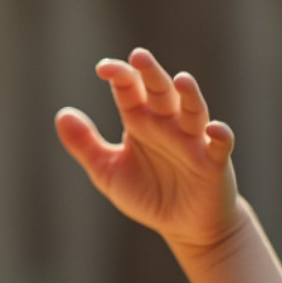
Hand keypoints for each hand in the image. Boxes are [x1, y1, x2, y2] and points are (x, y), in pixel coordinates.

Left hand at [55, 48, 240, 250]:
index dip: (119, 76)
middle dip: (151, 74)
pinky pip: (220, 145)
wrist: (184, 227)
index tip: (103, 68)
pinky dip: (220, 136)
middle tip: (139, 56)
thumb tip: (62, 114)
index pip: (129, 90)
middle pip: (161, 92)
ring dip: (189, 96)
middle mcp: (167, 125)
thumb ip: (85, 144)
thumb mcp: (107, 171)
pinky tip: (213, 129)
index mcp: (140, 121)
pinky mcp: (213, 163)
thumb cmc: (147, 194)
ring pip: (193, 111)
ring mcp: (193, 141)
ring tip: (182, 79)